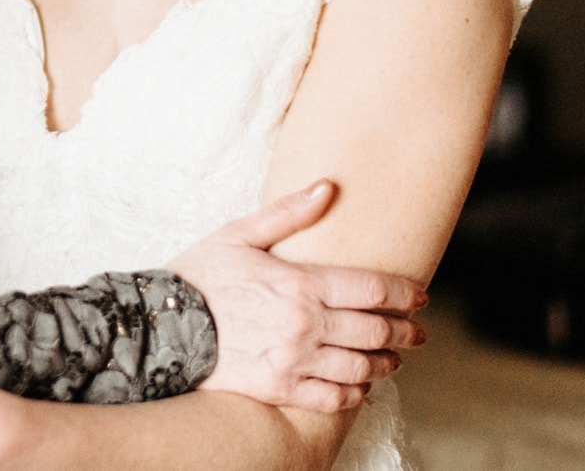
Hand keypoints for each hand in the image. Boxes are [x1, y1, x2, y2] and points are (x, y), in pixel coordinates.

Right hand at [169, 179, 426, 411]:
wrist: (162, 325)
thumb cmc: (200, 276)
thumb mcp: (238, 234)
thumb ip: (288, 213)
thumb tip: (328, 188)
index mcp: (300, 283)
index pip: (374, 289)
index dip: (406, 293)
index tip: (421, 295)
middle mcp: (305, 324)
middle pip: (377, 329)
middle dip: (406, 330)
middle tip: (418, 331)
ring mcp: (294, 359)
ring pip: (362, 367)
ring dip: (386, 362)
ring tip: (392, 359)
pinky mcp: (280, 388)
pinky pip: (334, 396)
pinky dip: (356, 393)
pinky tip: (360, 385)